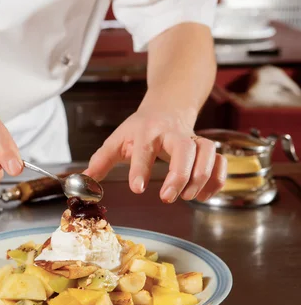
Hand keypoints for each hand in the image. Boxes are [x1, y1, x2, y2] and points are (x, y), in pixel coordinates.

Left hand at [84, 105, 226, 202]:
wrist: (167, 107)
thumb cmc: (139, 128)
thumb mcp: (116, 140)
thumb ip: (100, 162)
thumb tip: (82, 182)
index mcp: (147, 131)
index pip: (144, 149)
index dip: (140, 168)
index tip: (137, 188)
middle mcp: (173, 134)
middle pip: (185, 148)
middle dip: (179, 174)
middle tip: (168, 197)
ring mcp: (193, 139)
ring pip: (208, 152)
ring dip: (201, 177)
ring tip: (187, 197)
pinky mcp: (207, 149)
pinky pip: (221, 161)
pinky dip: (217, 180)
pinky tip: (203, 195)